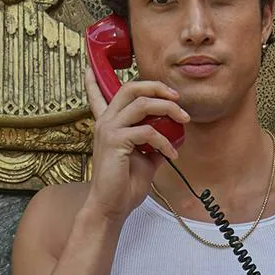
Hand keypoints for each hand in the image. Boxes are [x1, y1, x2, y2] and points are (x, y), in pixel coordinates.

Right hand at [83, 68, 186, 222]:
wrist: (112, 207)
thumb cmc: (125, 185)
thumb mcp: (144, 158)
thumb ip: (154, 141)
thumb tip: (175, 133)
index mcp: (108, 123)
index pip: (98, 95)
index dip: (94, 80)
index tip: (90, 66)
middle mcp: (105, 122)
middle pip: (131, 88)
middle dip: (157, 88)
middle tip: (177, 98)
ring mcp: (108, 130)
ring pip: (142, 104)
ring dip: (168, 109)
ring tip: (184, 120)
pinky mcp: (116, 142)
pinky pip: (148, 131)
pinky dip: (165, 141)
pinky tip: (172, 154)